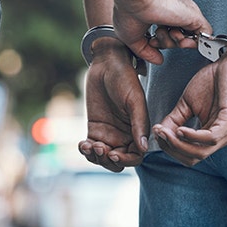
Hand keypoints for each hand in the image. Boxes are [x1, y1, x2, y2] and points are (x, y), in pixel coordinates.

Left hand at [77, 41, 147, 171]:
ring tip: (88, 146)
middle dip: (108, 161)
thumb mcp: (135, 100)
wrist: (107, 64)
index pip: (135, 157)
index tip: (113, 153)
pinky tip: (82, 144)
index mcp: (138, 131)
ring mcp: (109, 134)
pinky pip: (90, 147)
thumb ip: (139, 124)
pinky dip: (85, 150)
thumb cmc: (125, 79)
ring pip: (103, 157)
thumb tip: (144, 148)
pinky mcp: (94, 128)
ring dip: (95, 158)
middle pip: (118, 161)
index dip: (125, 160)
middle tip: (99, 149)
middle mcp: (125, 136)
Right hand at [113, 0, 209, 64]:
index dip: (161, 42)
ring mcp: (183, 14)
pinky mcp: (193, 16)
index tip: (151, 42)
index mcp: (159, 13)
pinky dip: (195, 43)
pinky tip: (181, 40)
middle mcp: (172, 12)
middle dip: (168, 43)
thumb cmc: (129, 10)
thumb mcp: (133, 39)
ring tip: (167, 34)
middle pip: (179, 36)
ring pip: (190, 37)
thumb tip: (157, 60)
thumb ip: (146, 52)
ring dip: (177, 42)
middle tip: (157, 39)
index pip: (167, 33)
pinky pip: (204, 35)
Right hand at [151, 55, 226, 166]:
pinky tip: (180, 129)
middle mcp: (222, 138)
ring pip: (201, 152)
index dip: (170, 148)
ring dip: (179, 145)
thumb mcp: (186, 104)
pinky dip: (193, 137)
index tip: (156, 133)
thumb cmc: (211, 81)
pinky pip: (211, 138)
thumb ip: (173, 120)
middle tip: (159, 134)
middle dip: (172, 149)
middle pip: (193, 158)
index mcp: (212, 136)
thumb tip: (158, 133)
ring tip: (165, 132)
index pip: (188, 155)